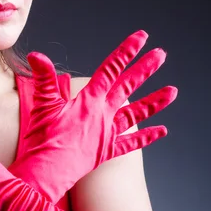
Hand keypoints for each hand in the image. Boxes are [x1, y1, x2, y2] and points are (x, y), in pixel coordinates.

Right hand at [8, 30, 177, 202]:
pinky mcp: (107, 151)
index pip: (110, 70)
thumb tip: (38, 55)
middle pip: (127, 87)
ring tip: (173, 91)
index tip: (140, 38)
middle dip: (145, 69)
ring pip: (136, 114)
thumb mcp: (42, 104)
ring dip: (155, 102)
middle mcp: (103, 115)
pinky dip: (147, 137)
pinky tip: (162, 131)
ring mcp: (107, 134)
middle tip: (161, 55)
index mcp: (88, 101)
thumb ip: (43, 78)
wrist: (47, 172)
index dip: (125, 51)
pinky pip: (131, 143)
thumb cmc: (43, 140)